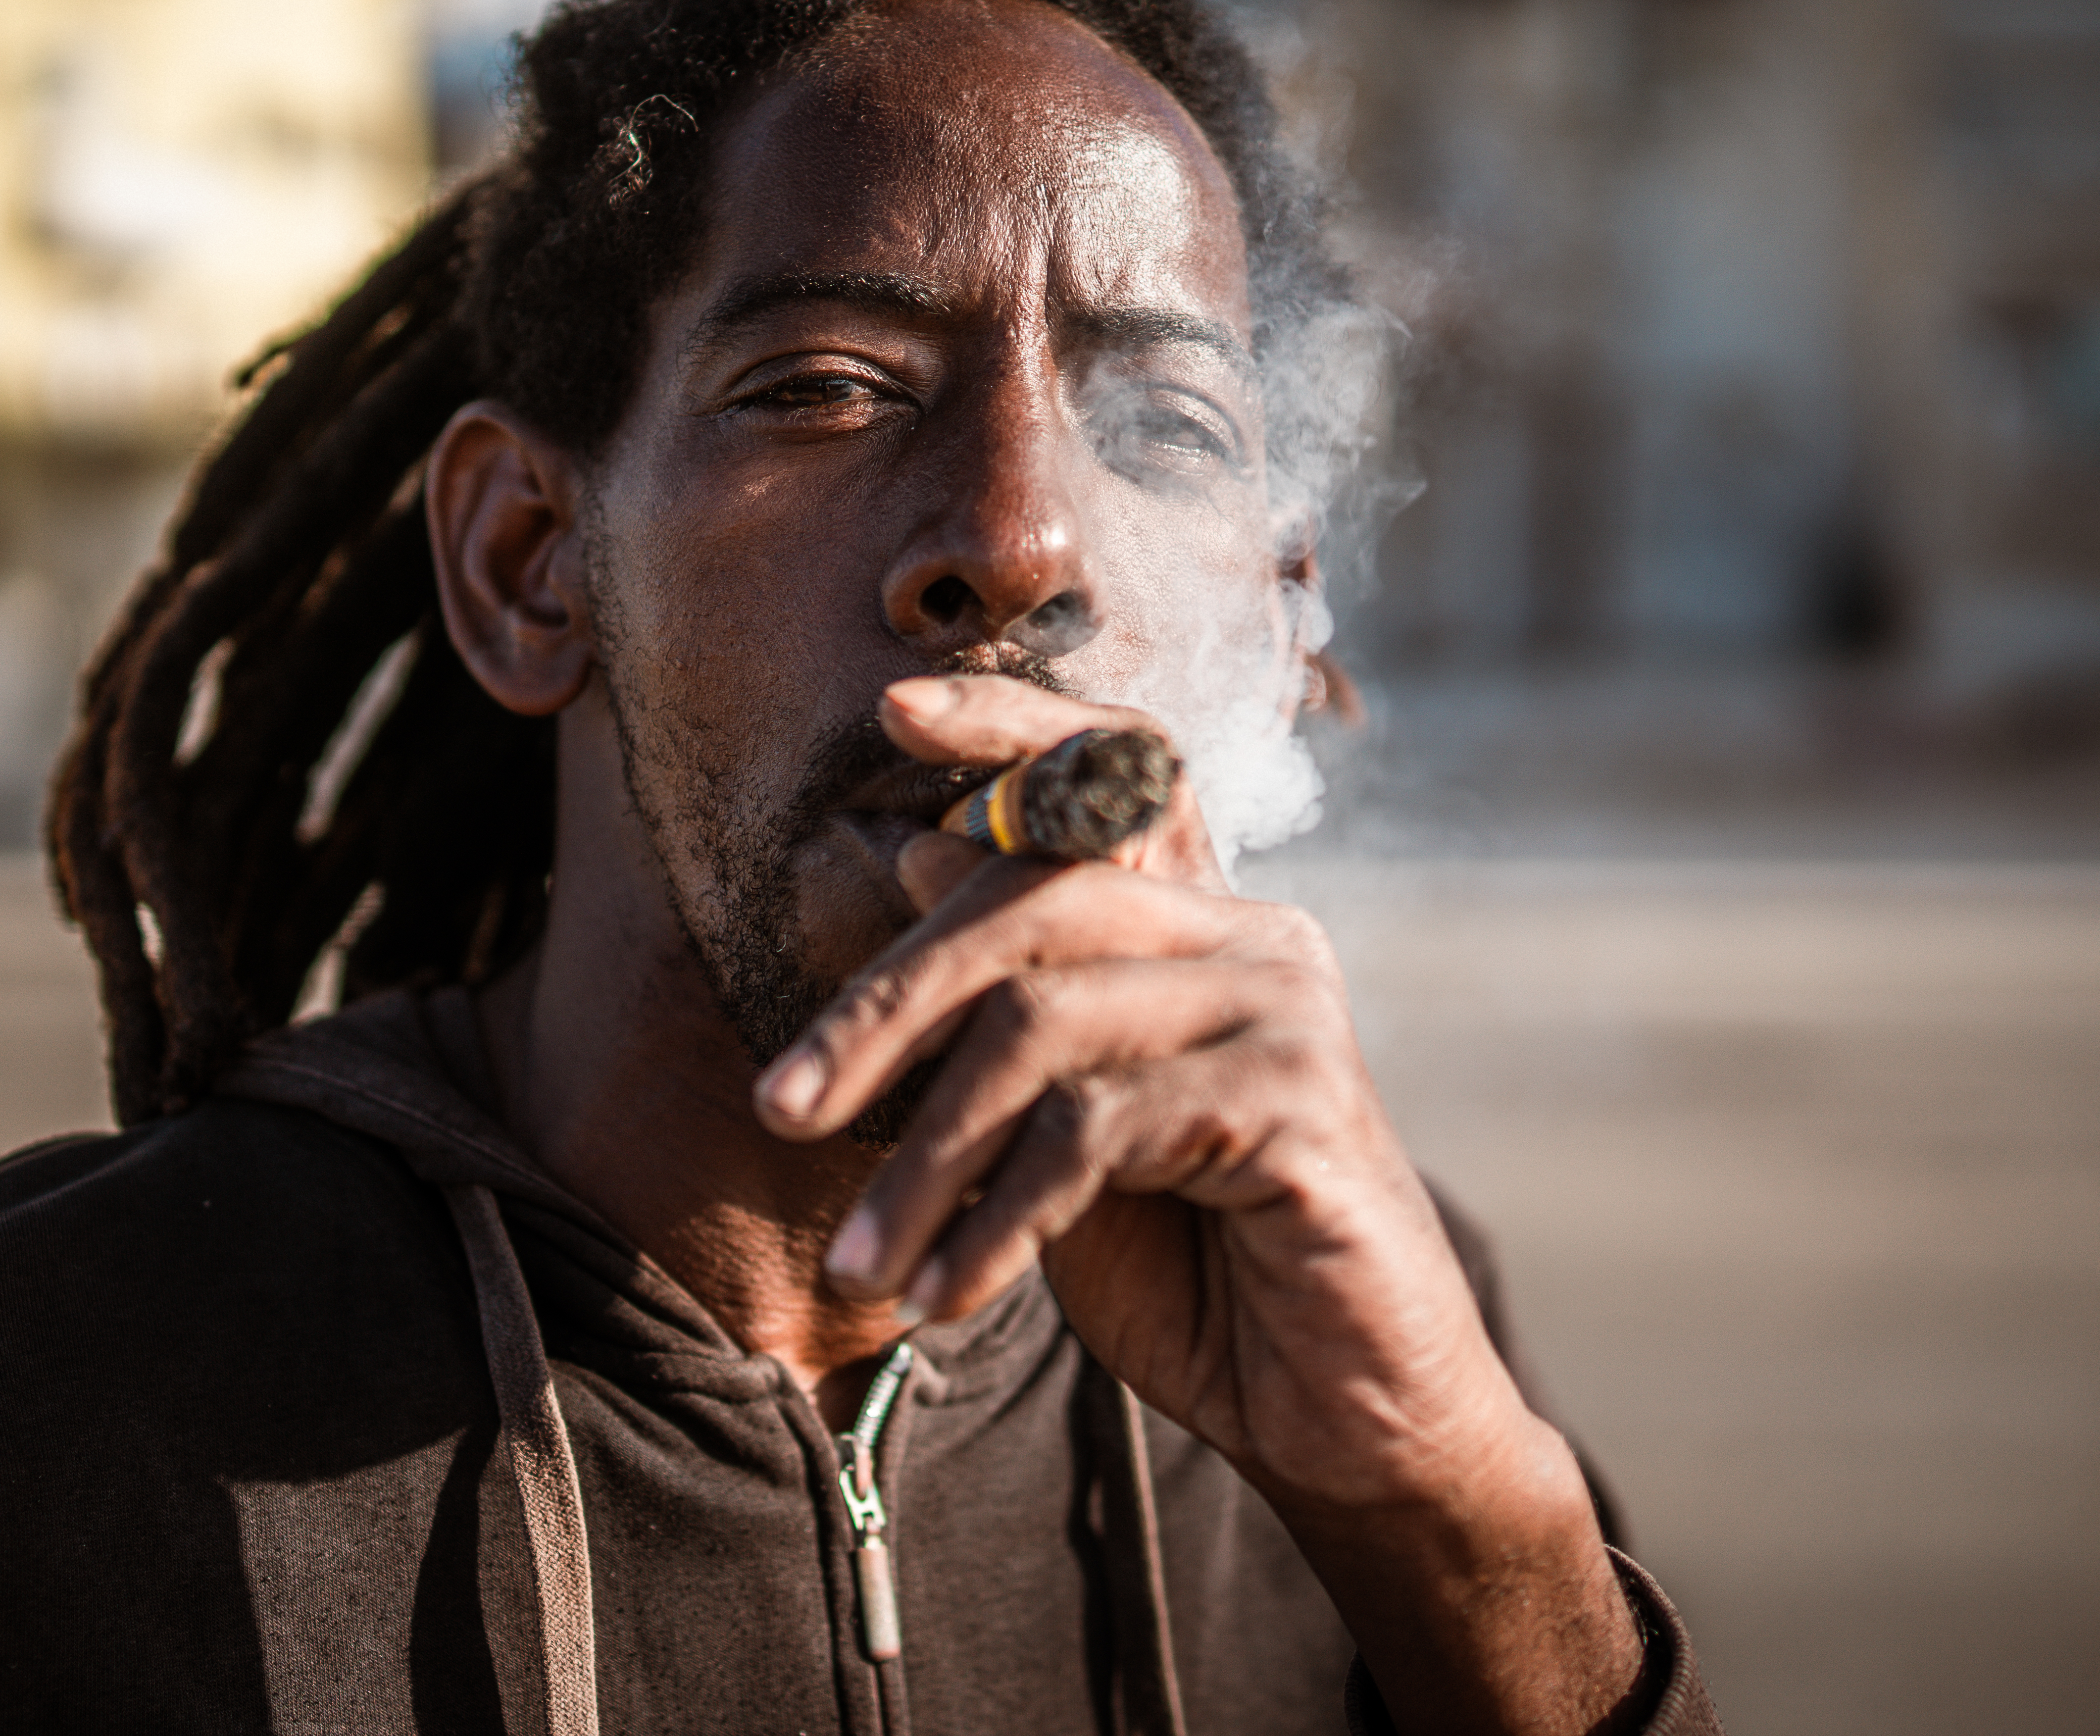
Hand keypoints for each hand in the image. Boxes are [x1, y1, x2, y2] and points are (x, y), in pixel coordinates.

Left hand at [754, 674, 1648, 1735]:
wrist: (1341, 1415)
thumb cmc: (1189, 1268)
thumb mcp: (1059, 1133)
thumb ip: (1001, 1012)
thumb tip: (914, 847)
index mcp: (1196, 923)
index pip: (1103, 782)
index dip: (1004, 727)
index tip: (893, 702)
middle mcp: (1253, 935)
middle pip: (1028, 907)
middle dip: (880, 1011)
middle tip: (776, 1109)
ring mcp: (1284, 1007)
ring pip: (1040, 1027)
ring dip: (922, 1157)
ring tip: (856, 1267)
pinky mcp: (1299, 1098)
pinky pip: (1092, 1132)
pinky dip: (993, 1220)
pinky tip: (946, 1296)